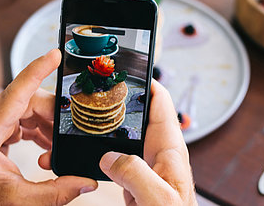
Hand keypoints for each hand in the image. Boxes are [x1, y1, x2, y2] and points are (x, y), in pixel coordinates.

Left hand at [0, 49, 97, 205]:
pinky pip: (26, 121)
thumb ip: (54, 193)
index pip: (16, 91)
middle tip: (67, 139)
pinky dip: (41, 133)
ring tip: (54, 152)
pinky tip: (47, 149)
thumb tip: (85, 184)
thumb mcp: (14, 199)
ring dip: (49, 129)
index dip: (38, 69)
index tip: (55, 55)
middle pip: (32, 102)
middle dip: (55, 118)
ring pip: (31, 111)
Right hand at [99, 80, 196, 205]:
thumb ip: (136, 173)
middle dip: (123, 99)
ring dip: (112, 123)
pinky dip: (105, 146)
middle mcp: (157, 149)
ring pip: (126, 132)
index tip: (130, 71)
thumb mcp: (158, 197)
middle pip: (140, 113)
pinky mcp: (134, 173)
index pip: (161, 102)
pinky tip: (94, 145)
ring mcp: (144, 160)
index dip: (148, 83)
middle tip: (104, 88)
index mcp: (169, 147)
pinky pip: (117, 152)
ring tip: (94, 112)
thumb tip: (109, 157)